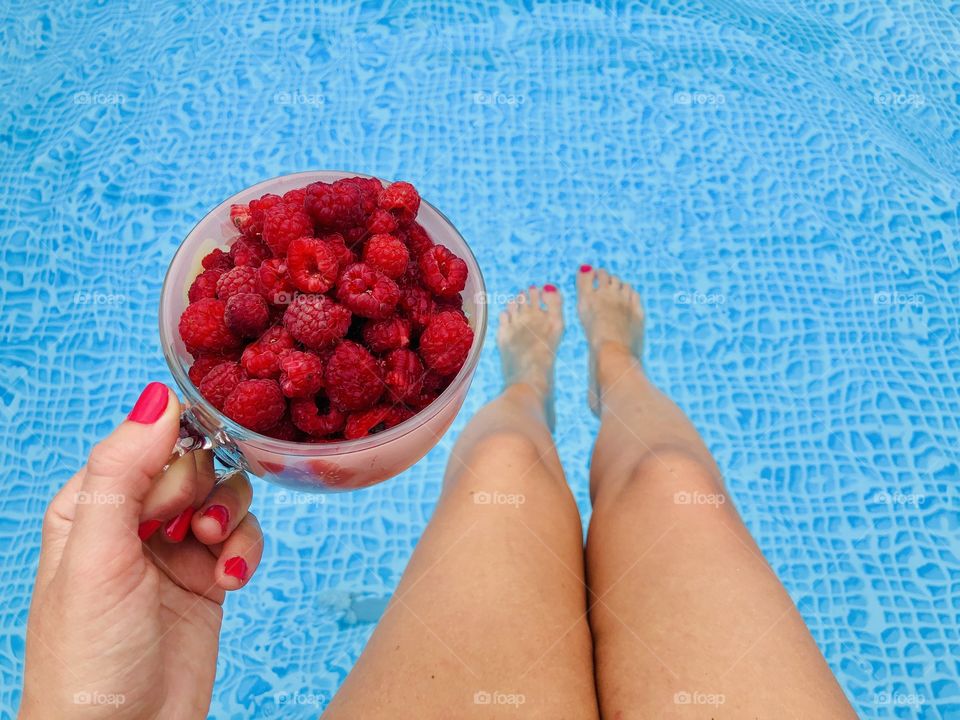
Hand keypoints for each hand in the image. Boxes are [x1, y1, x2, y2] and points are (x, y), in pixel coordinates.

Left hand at [20, 382, 263, 718]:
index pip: (147, 442)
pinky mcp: (208, 577)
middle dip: (205, 491)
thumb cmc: (87, 658)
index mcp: (91, 504)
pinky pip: (243, 537)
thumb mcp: (96, 555)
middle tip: (195, 529)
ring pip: (226, 495)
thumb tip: (158, 396)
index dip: (176, 452)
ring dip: (231, 518)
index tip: (188, 479)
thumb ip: (123, 471)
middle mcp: (134, 520)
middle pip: (195, 464)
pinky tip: (231, 581)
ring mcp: (174, 549)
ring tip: (215, 554)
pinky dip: (245, 552)